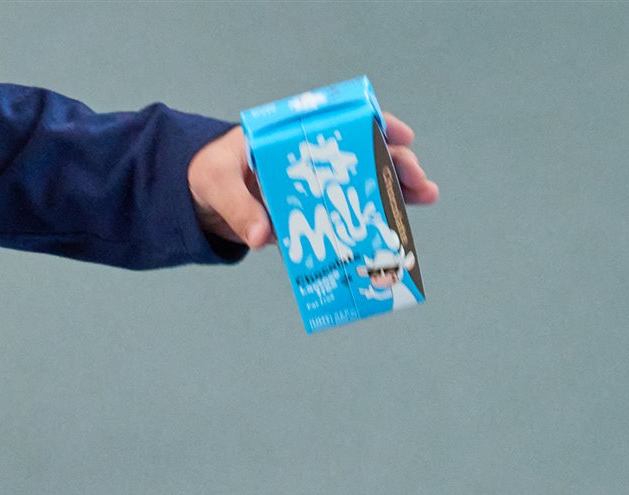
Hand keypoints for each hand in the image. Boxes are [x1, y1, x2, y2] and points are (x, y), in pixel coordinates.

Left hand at [187, 113, 438, 251]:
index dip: (373, 125)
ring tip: (425, 197)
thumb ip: (238, 209)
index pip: (340, 123)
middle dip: (394, 165)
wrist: (203, 200)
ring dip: (395, 192)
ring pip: (364, 185)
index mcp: (294, 137)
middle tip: (418, 180)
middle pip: (362, 155)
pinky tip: (397, 231)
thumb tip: (262, 237)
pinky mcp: (315, 216)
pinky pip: (348, 218)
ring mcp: (318, 188)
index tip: (399, 134)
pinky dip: (373, 224)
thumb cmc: (210, 176)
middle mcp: (313, 159)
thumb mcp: (218, 185)